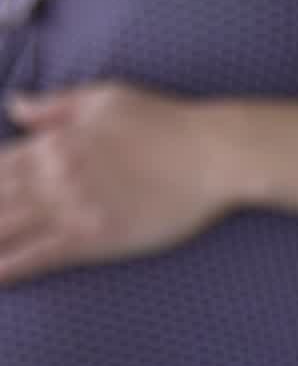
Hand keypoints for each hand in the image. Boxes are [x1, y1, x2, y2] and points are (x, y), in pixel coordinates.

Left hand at [0, 83, 231, 285]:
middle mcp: (53, 175)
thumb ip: (55, 107)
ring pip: (6, 228)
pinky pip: (42, 256)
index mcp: (52, 143)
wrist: (210, 154)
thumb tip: (17, 111)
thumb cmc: (165, 123)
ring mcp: (72, 209)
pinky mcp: (97, 238)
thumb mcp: (102, 98)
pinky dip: (12, 267)